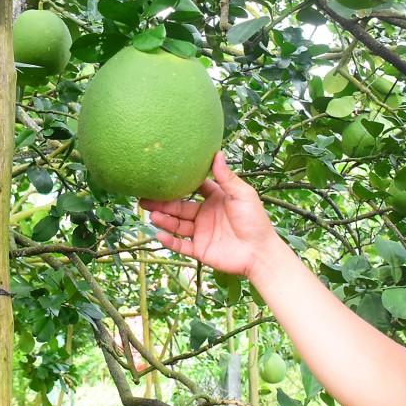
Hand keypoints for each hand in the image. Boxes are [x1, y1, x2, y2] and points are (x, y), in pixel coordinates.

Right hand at [141, 153, 282, 278]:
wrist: (260, 252)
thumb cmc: (255, 221)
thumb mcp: (242, 195)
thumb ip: (226, 177)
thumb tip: (217, 153)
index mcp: (215, 199)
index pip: (194, 188)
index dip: (180, 183)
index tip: (164, 175)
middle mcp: (205, 215)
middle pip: (179, 207)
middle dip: (163, 203)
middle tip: (145, 198)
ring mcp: (201, 233)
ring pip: (177, 225)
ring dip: (164, 220)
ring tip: (151, 214)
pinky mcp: (200, 250)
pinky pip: (181, 245)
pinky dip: (170, 241)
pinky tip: (159, 234)